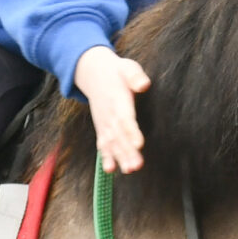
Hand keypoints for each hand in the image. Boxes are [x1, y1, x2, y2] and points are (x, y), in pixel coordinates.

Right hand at [74, 46, 150, 172]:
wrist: (93, 72)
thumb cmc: (117, 72)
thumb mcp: (127, 67)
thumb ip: (135, 76)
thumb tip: (144, 84)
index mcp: (118, 101)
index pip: (125, 119)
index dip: (131, 132)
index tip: (139, 145)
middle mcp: (109, 114)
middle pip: (119, 136)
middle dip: (127, 152)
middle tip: (136, 166)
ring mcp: (104, 122)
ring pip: (112, 143)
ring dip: (119, 157)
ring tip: (129, 170)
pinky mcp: (102, 127)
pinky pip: (103, 143)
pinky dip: (105, 156)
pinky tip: (110, 170)